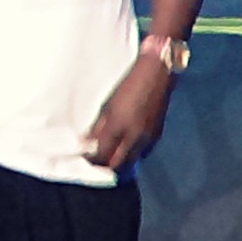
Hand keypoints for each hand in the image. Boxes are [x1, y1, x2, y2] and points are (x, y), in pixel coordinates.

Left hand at [83, 52, 173, 170]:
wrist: (156, 75)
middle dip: (106, 165)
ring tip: (110, 156)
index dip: (92, 159)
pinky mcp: (156, 135)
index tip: (85, 157)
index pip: (102, 154)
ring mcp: (148, 138)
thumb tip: (87, 142)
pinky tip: (125, 147)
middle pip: (118, 163)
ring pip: (131, 160)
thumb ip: (98, 127)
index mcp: (119, 126)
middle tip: (96, 162)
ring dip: (120, 161)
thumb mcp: (108, 105)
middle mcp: (134, 136)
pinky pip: (142, 152)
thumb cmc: (127, 85)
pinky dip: (132, 153)